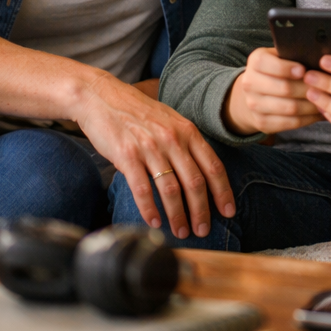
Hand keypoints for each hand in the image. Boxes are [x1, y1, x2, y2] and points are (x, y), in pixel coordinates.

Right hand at [73, 72, 235, 240]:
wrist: (101, 98)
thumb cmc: (137, 112)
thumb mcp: (170, 120)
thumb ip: (186, 142)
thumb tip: (202, 169)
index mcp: (187, 131)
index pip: (213, 166)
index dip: (223, 191)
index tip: (228, 211)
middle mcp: (173, 140)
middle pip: (195, 182)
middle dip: (202, 211)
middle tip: (203, 231)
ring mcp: (150, 148)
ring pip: (171, 189)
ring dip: (178, 215)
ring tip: (181, 232)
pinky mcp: (127, 156)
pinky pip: (143, 189)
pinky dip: (150, 209)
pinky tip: (155, 222)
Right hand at [224, 47, 325, 134]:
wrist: (255, 92)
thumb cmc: (277, 69)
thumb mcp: (280, 56)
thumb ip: (294, 54)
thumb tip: (319, 56)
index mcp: (256, 61)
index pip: (273, 65)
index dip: (289, 68)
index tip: (304, 70)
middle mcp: (250, 83)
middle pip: (285, 88)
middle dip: (308, 88)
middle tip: (326, 87)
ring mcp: (254, 105)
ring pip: (290, 108)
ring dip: (312, 105)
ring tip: (327, 100)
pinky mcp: (262, 122)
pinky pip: (291, 122)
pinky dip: (308, 118)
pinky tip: (319, 112)